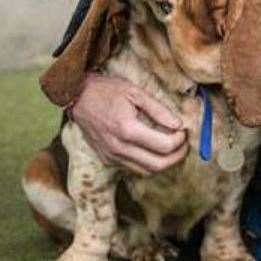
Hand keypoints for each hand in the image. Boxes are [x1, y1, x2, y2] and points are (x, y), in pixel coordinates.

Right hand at [69, 73, 187, 175]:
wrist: (76, 96)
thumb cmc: (106, 90)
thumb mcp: (135, 92)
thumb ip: (158, 110)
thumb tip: (178, 124)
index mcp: (127, 129)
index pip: (164, 146)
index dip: (179, 141)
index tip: (183, 131)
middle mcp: (119, 148)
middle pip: (158, 165)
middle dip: (176, 157)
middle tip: (183, 145)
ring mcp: (111, 156)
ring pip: (146, 171)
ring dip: (163, 162)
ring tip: (171, 148)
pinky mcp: (106, 159)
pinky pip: (132, 168)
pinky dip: (146, 162)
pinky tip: (150, 149)